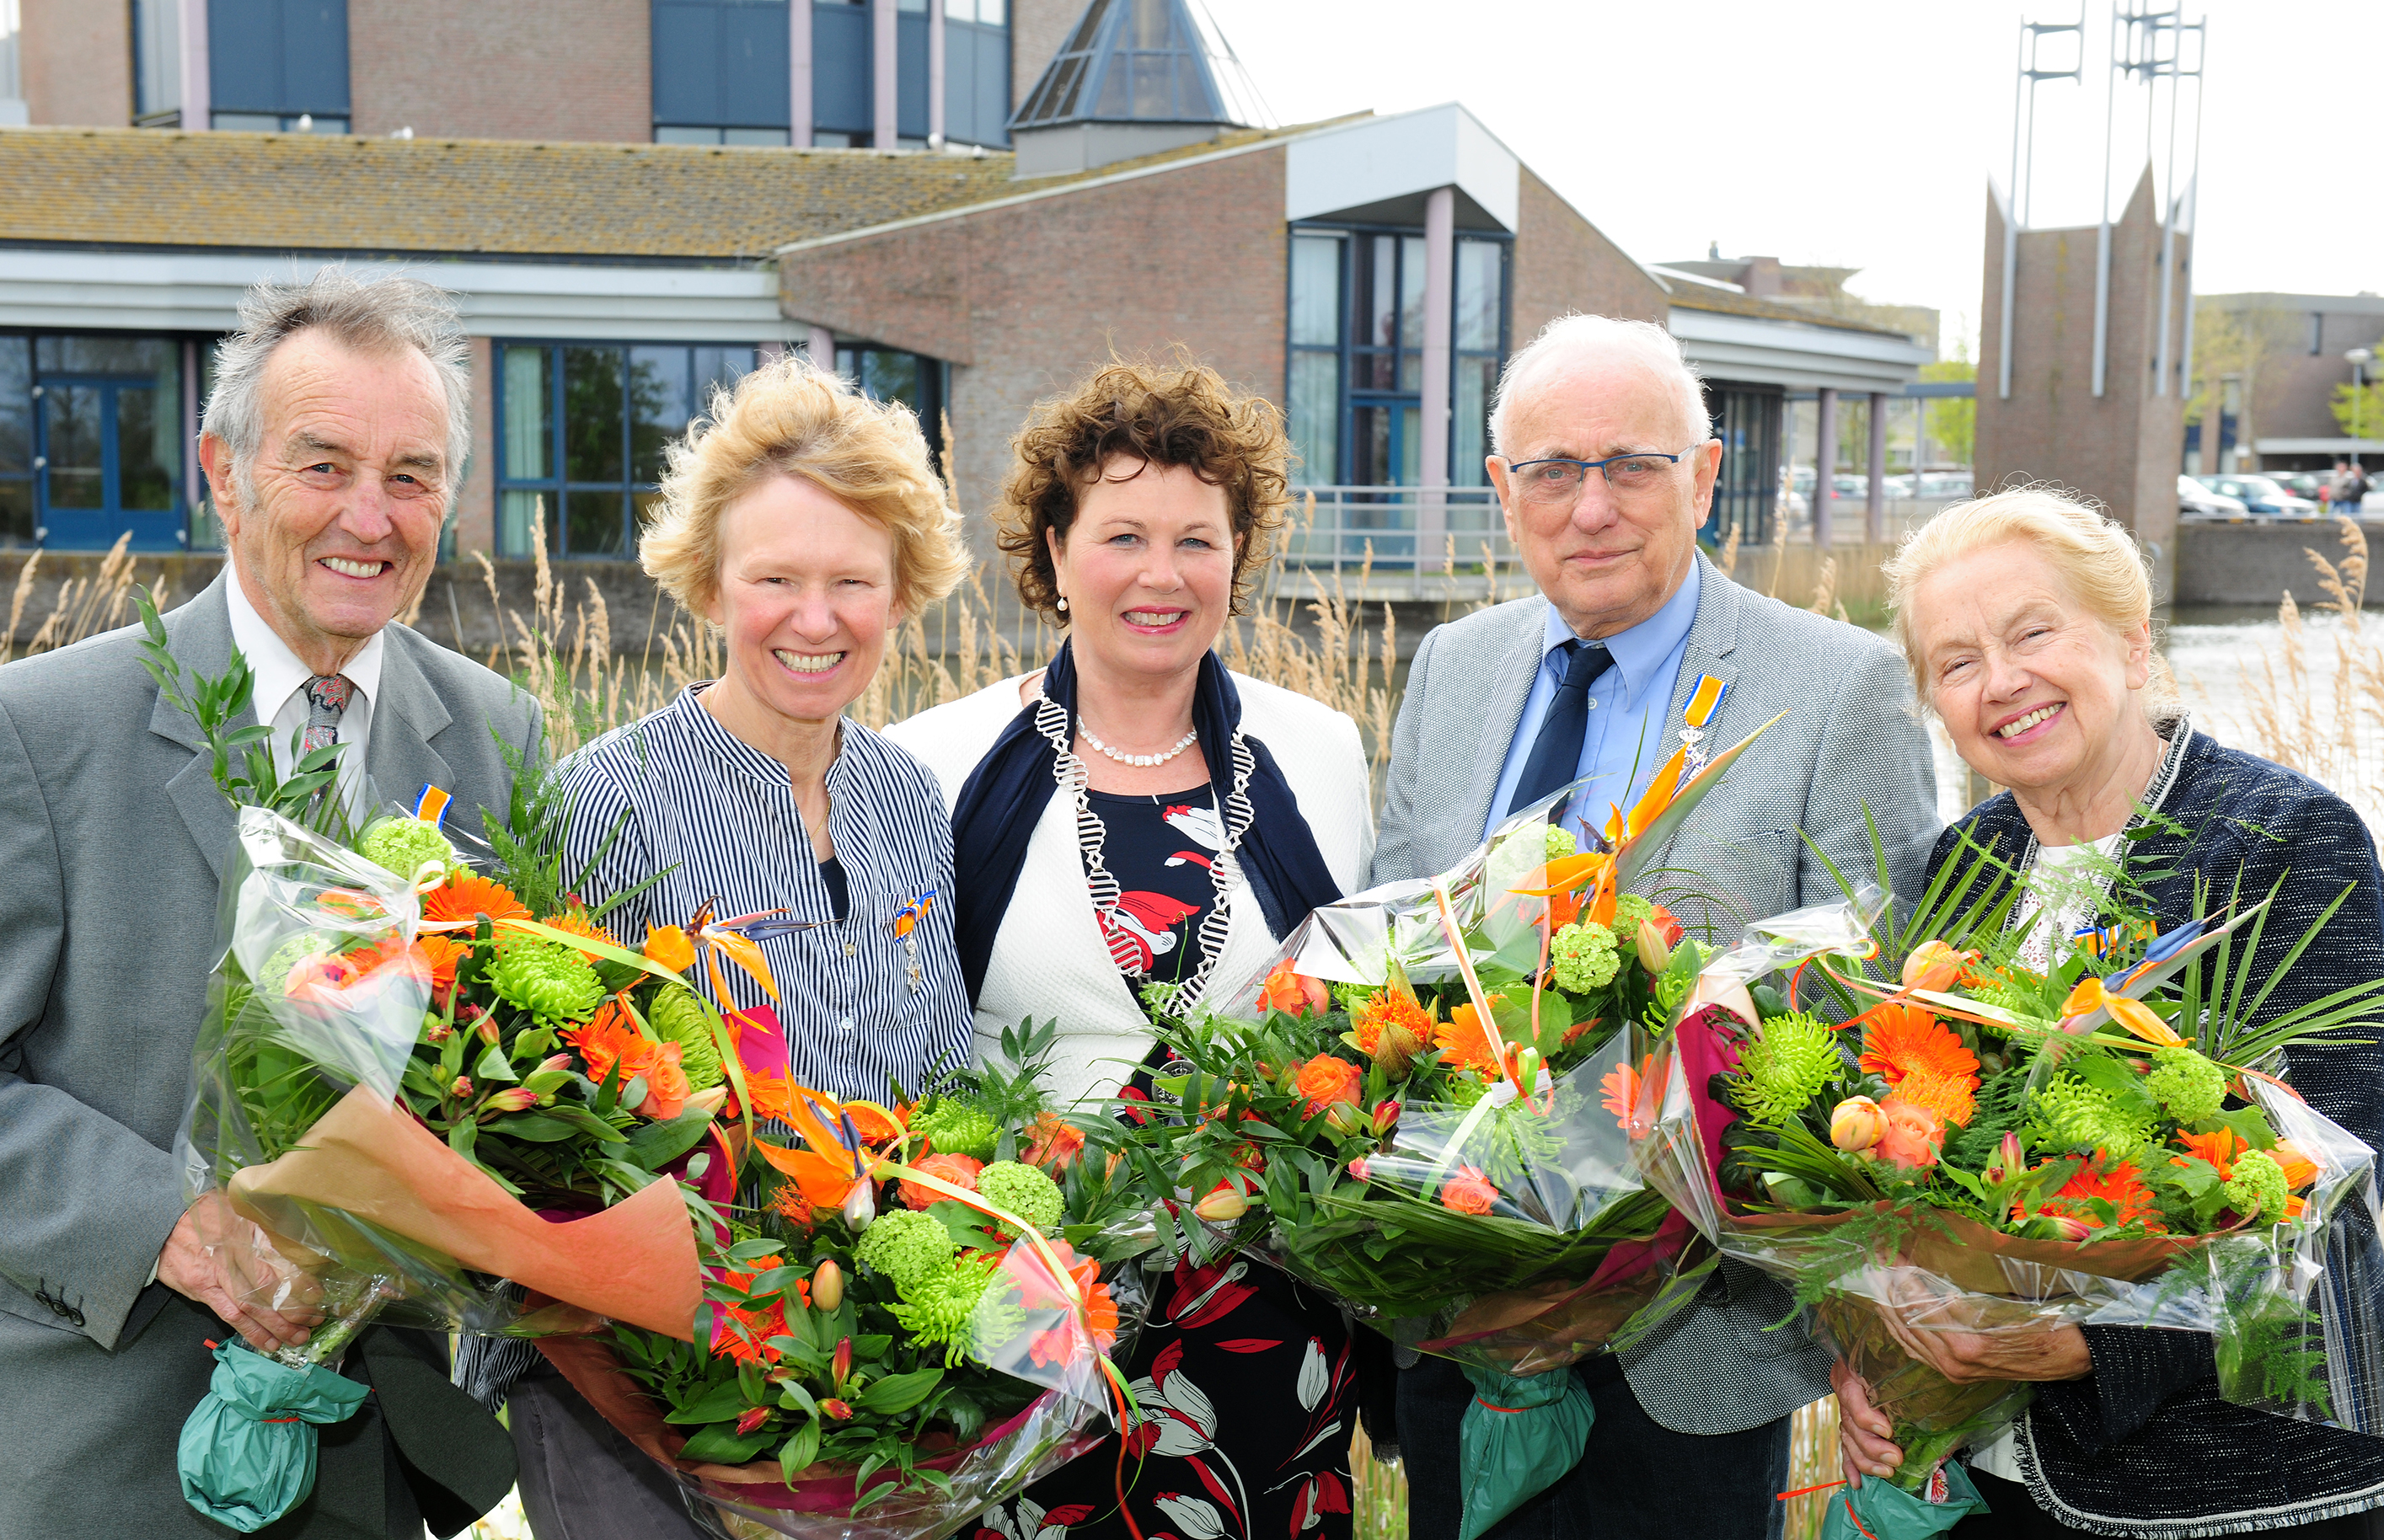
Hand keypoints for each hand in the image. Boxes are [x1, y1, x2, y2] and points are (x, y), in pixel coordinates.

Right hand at [156, 1192, 323, 1353]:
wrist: (162, 1222)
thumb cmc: (204, 1212)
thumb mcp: (237, 1208)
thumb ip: (264, 1224)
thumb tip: (297, 1239)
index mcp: (241, 1234)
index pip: (275, 1264)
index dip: (297, 1283)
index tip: (317, 1294)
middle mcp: (229, 1257)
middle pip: (265, 1289)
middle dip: (292, 1310)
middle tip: (314, 1321)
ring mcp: (213, 1276)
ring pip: (248, 1307)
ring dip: (275, 1326)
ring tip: (297, 1338)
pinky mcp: (200, 1290)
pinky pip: (228, 1314)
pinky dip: (249, 1330)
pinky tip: (267, 1342)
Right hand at [1832, 1361, 1902, 1489]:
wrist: (1878, 1352)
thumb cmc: (1894, 1360)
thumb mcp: (1897, 1363)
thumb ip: (1906, 1379)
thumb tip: (1939, 1396)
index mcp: (1851, 1372)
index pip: (1851, 1397)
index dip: (1866, 1417)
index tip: (1887, 1430)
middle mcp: (1845, 1392)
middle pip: (1850, 1424)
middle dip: (1872, 1447)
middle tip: (1895, 1458)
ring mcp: (1845, 1412)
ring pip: (1848, 1441)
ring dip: (1866, 1461)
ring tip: (1885, 1472)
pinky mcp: (1848, 1428)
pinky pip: (1845, 1450)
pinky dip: (1851, 1467)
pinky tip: (1857, 1483)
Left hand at [1869, 1269, 2094, 1385]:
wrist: (2073, 1358)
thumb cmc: (2048, 1321)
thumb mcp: (2010, 1299)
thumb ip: (1968, 1290)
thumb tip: (1929, 1261)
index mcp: (1969, 1338)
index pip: (1919, 1300)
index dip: (1901, 1272)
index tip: (1889, 1247)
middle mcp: (1955, 1357)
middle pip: (1906, 1317)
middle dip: (1886, 1284)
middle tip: (1874, 1255)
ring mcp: (1952, 1369)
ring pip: (1905, 1334)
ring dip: (1887, 1304)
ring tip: (1874, 1275)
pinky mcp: (1954, 1373)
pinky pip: (1915, 1348)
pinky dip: (1898, 1325)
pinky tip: (1888, 1307)